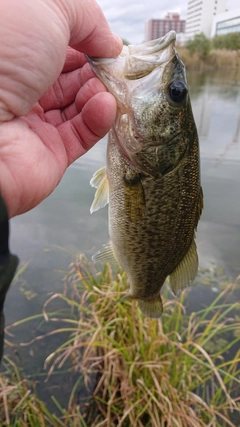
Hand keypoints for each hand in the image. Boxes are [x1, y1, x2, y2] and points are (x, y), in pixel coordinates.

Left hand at [0, 0, 121, 217]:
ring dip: (99, 93)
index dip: (86, 43)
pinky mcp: (49, 153)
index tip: (107, 45)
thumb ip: (85, 17)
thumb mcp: (47, 7)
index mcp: (14, 52)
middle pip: (70, 78)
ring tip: (109, 87)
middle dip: (97, 71)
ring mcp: (34, 123)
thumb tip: (109, 42)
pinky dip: (98, 119)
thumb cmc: (3, 52)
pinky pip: (80, 135)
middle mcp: (20, 87)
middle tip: (114, 68)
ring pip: (78, 107)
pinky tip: (105, 105)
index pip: (57, 47)